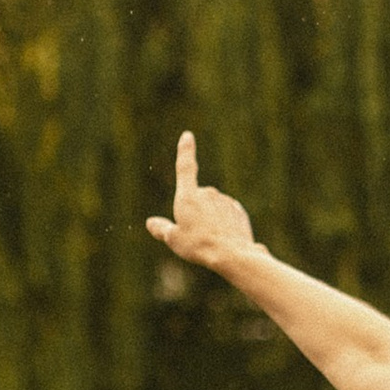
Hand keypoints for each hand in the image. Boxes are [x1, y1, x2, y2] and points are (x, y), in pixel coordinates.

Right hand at [146, 129, 258, 278]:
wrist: (232, 254)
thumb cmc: (199, 246)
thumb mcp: (174, 240)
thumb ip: (162, 229)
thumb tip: (151, 223)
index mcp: (188, 196)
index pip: (185, 167)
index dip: (186, 150)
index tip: (188, 135)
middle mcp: (207, 193)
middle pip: (196, 201)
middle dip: (195, 214)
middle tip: (195, 237)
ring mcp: (225, 201)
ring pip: (212, 210)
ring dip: (210, 221)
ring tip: (211, 241)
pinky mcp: (238, 211)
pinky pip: (226, 216)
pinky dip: (223, 225)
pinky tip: (224, 240)